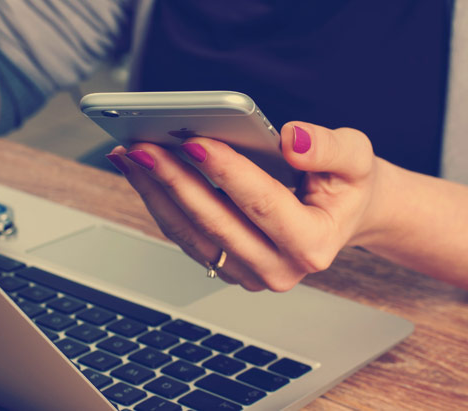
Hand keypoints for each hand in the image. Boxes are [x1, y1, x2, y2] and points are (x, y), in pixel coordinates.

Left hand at [106, 122, 380, 291]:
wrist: (340, 215)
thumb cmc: (346, 186)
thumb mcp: (357, 159)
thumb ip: (330, 148)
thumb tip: (291, 140)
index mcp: (313, 245)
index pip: (262, 205)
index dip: (227, 172)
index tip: (195, 141)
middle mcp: (278, 269)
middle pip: (215, 223)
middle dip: (175, 181)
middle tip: (143, 146)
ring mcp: (247, 273)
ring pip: (190, 233)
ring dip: (156, 192)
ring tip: (131, 155)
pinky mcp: (226, 265)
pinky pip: (184, 236)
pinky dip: (159, 201)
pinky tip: (142, 172)